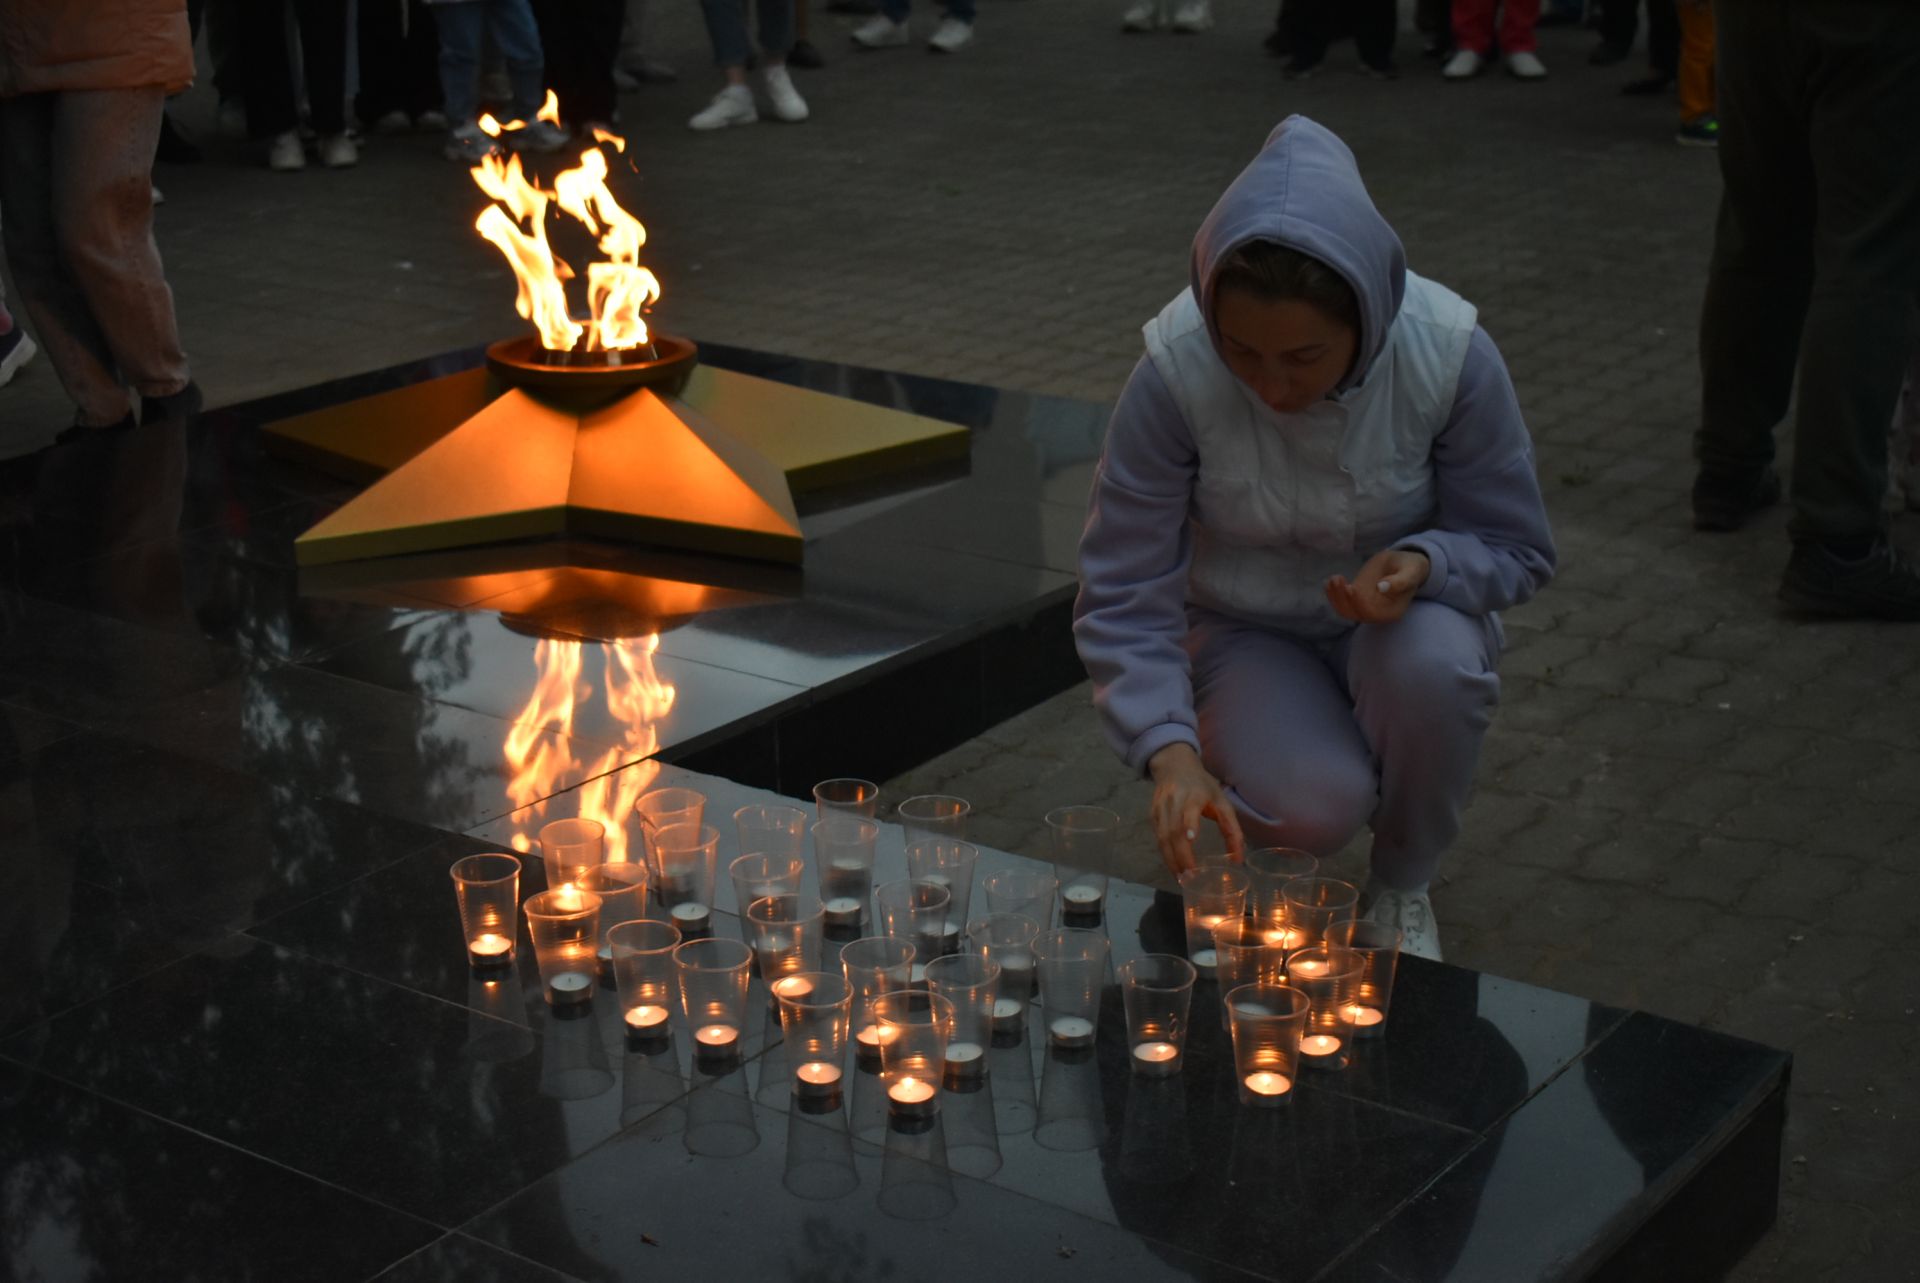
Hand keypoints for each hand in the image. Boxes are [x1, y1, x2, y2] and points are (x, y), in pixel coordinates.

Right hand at [1146, 743, 1245, 877]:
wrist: (1173, 765)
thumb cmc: (1202, 785)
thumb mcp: (1221, 801)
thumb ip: (1232, 829)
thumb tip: (1238, 860)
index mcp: (1193, 794)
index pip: (1189, 810)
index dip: (1189, 824)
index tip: (1192, 839)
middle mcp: (1173, 801)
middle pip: (1173, 830)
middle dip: (1180, 855)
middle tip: (1190, 876)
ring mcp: (1160, 808)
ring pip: (1162, 837)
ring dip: (1171, 859)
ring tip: (1182, 878)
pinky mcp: (1153, 815)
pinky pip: (1158, 838)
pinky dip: (1165, 854)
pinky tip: (1174, 867)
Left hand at [1325, 548, 1429, 623]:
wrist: (1405, 565)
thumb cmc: (1411, 568)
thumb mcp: (1410, 572)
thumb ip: (1400, 581)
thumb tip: (1382, 588)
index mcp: (1391, 611)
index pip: (1370, 613)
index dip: (1358, 603)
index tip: (1351, 587)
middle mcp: (1378, 614)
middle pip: (1354, 613)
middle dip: (1342, 599)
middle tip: (1337, 579)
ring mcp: (1366, 607)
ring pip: (1345, 610)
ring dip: (1335, 597)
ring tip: (1333, 579)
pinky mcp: (1358, 599)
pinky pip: (1342, 603)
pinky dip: (1333, 595)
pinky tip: (1328, 582)